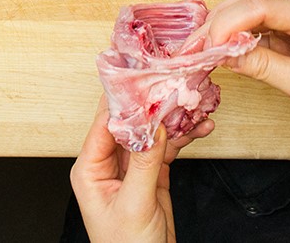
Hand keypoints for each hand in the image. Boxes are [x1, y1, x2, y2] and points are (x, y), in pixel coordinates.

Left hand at [70, 95, 213, 242]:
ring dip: (173, 120)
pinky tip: (199, 128)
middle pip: (129, 123)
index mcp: (90, 169)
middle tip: (171, 88)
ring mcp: (130, 167)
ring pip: (151, 132)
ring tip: (193, 106)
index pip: (104, 124)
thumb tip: (153, 127)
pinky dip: (183, 137)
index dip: (123, 102)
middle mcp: (107, 164)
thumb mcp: (135, 205)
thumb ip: (144, 163)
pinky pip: (166, 147)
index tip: (143, 83)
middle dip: (152, 107)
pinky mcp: (151, 174)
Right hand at [207, 0, 289, 101]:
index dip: (228, 23)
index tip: (211, 48)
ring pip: (246, 12)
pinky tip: (218, 50)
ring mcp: (289, 19)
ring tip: (199, 50)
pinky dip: (232, 38)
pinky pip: (252, 27)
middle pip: (247, 3)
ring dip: (220, 30)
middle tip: (191, 48)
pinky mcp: (285, 31)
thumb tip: (223, 56)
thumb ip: (262, 66)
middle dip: (217, 24)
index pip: (257, 5)